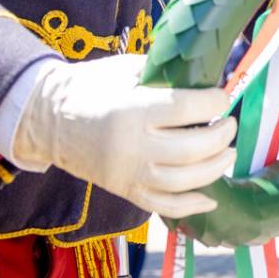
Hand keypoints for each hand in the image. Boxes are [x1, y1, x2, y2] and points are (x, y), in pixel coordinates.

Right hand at [11, 54, 235, 217]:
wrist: (47, 120)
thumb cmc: (91, 88)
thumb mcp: (126, 70)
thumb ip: (163, 74)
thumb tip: (203, 77)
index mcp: (133, 110)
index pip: (186, 109)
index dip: (213, 102)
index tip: (222, 96)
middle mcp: (133, 145)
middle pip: (191, 149)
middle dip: (221, 137)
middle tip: (230, 125)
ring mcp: (128, 173)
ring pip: (183, 181)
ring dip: (215, 169)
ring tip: (229, 154)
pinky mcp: (124, 190)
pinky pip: (163, 206)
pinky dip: (191, 206)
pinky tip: (211, 197)